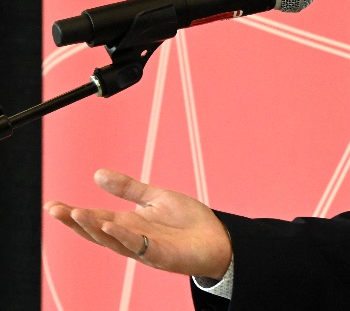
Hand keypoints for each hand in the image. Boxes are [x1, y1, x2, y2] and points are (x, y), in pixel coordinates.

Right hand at [44, 169, 232, 278]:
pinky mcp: (161, 255)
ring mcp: (144, 248)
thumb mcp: (155, 197)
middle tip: (55, 210)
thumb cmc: (187, 222)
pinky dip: (123, 236)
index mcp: (128, 224)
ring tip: (77, 213)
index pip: (95, 218)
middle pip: (97, 231)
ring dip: (94, 228)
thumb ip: (128, 188)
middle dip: (75, 221)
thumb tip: (96, 174)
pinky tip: (111, 224)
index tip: (52, 204)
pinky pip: (139, 246)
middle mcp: (131, 237)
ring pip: (113, 240)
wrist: (218, 238)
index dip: (73, 213)